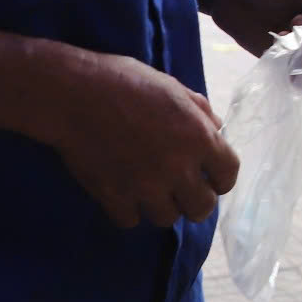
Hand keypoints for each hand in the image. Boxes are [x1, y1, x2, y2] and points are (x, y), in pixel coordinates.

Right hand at [45, 52, 240, 228]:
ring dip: (161, 206)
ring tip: (149, 190)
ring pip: (167, 218)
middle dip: (195, 201)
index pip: (228, 175)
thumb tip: (216, 129)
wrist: (73, 93)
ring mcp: (145, 186)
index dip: (221, 178)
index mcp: (198, 137)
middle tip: (181, 191)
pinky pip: (131, 221)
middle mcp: (177, 167)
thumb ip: (199, 111)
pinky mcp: (114, 197)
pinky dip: (128, 210)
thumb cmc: (124, 81)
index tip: (211, 178)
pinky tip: (123, 193)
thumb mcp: (171, 87)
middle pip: (202, 208)